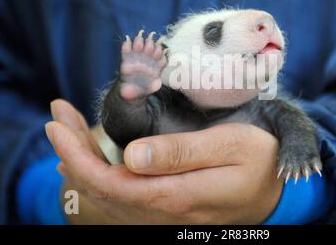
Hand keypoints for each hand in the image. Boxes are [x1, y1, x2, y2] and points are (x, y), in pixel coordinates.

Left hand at [47, 99, 282, 223]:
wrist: (279, 192)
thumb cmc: (258, 160)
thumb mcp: (229, 147)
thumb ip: (182, 153)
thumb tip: (131, 157)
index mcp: (178, 195)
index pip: (111, 182)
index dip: (78, 156)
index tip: (58, 125)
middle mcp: (165, 214)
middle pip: (103, 191)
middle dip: (72, 154)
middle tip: (57, 119)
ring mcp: (166, 217)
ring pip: (109, 198)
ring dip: (82, 165)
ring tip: (66, 134)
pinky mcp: (169, 213)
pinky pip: (123, 202)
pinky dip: (100, 180)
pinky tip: (91, 164)